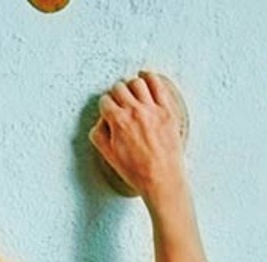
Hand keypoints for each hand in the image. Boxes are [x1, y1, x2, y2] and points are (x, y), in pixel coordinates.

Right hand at [91, 72, 185, 203]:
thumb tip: (101, 120)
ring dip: (132, 85)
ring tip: (133, 92)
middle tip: (120, 101)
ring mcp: (152, 109)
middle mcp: (134, 111)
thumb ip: (99, 134)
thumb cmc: (137, 171)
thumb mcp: (109, 156)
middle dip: (116, 94)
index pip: (105, 101)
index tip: (109, 109)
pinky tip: (146, 77)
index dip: (105, 106)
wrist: (162, 179)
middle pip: (119, 88)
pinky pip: (158, 85)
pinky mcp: (167, 110)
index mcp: (118, 121)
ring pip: (137, 83)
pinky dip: (150, 77)